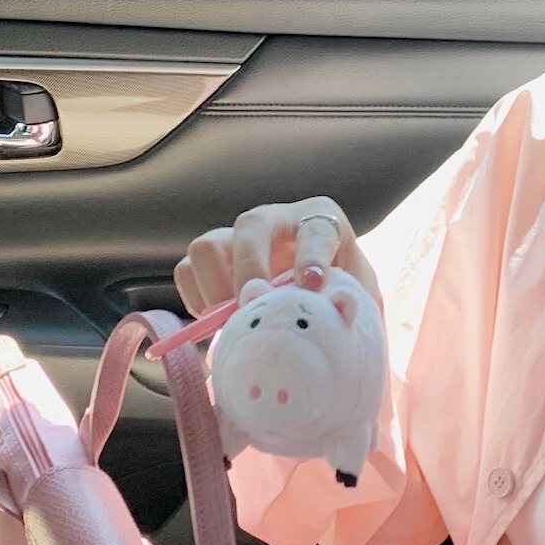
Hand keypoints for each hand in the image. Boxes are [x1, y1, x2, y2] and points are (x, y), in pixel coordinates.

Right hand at [175, 199, 382, 318]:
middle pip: (250, 224)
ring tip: (234, 319)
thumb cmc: (340, 291)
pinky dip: (197, 300)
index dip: (312, 256)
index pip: (316, 229)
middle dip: (250, 266)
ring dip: (215, 287)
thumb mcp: (357, 292)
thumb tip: (340, 307)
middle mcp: (275, 221)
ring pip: (207, 245)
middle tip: (255, 303)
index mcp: (320, 220)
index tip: (313, 285)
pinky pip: (187, 271)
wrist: (318, 301)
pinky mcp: (211, 261)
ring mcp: (237, 239)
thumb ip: (354, 298)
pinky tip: (221, 323)